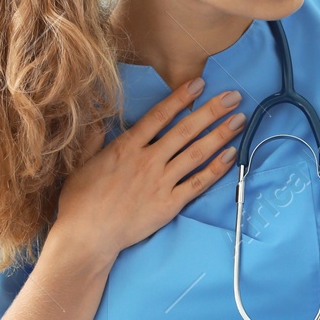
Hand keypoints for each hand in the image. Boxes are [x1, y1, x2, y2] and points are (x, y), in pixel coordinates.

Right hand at [53, 78, 243, 261]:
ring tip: (239, 120)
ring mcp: (160, 182)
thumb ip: (94, 140)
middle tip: (232, 96)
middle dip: (211, 111)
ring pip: (196, 153)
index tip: (200, 83)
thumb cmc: (80, 201)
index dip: (181, 97)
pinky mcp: (168, 204)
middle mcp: (147, 161)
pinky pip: (197, 183)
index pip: (159, 116)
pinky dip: (216, 169)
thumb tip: (98, 119)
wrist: (86, 236)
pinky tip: (231, 155)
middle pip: (185, 130)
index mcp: (126, 147)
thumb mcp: (82, 163)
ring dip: (220, 135)